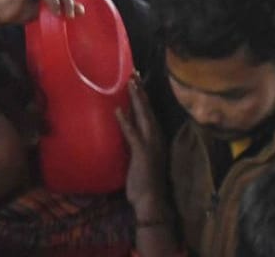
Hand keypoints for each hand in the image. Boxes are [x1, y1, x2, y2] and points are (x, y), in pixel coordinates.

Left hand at [115, 78, 171, 225]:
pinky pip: (132, 134)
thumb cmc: (143, 181)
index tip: (137, 80)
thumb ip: (134, 140)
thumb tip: (125, 123)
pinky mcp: (142, 154)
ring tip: (130, 83)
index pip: (149, 113)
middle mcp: (156, 138)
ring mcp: (151, 145)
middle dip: (141, 92)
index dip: (143, 97)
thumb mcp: (139, 156)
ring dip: (136, 100)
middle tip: (134, 73)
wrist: (151, 201)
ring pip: (143, 117)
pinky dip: (126, 122)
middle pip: (148, 110)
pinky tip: (118, 111)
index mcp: (155, 138)